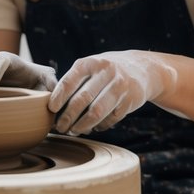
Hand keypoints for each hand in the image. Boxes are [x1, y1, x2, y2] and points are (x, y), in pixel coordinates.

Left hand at [49, 51, 176, 134]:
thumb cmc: (106, 71)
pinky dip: (99, 126)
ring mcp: (120, 86)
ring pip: (97, 112)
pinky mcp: (131, 100)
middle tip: (60, 127)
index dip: (58, 97)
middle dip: (68, 116)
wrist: (142, 69)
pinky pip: (110, 118)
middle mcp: (106, 72)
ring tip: (73, 131)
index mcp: (91, 62)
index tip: (51, 109)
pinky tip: (93, 127)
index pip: (70, 81)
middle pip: (82, 99)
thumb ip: (75, 81)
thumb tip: (53, 107)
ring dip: (82, 125)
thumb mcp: (92, 67)